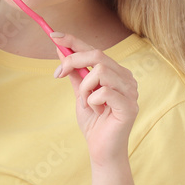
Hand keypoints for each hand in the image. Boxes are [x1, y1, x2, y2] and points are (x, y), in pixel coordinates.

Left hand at [52, 32, 138, 164]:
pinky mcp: (129, 106)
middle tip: (57, 74)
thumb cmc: (93, 121)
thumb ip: (73, 73)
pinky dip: (92, 101)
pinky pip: (104, 92)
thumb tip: (60, 50)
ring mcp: (131, 91)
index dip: (74, 40)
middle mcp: (126, 78)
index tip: (53, 35)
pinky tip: (96, 111)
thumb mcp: (79, 93)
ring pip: (100, 72)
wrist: (101, 149)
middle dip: (72, 61)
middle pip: (98, 55)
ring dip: (84, 88)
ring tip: (86, 102)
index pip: (95, 49)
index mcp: (115, 73)